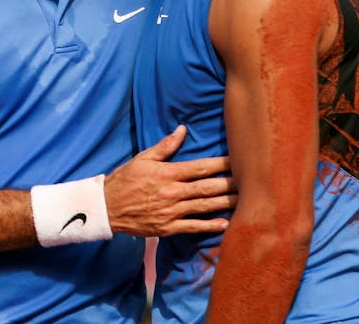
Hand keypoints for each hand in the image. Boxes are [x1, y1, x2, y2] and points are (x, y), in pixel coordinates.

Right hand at [104, 125, 235, 236]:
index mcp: (167, 173)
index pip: (201, 167)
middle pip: (208, 187)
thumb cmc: (125, 180)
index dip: (222, 164)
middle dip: (231, 184)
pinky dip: (210, 226)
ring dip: (226, 203)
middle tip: (252, 182)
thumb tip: (182, 130)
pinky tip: (226, 223)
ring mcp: (171, 212)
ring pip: (205, 206)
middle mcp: (172, 192)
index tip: (238, 161)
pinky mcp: (168, 228)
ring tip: (246, 201)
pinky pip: (193, 227)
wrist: (106, 207)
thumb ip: (165, 146)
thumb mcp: (143, 159)